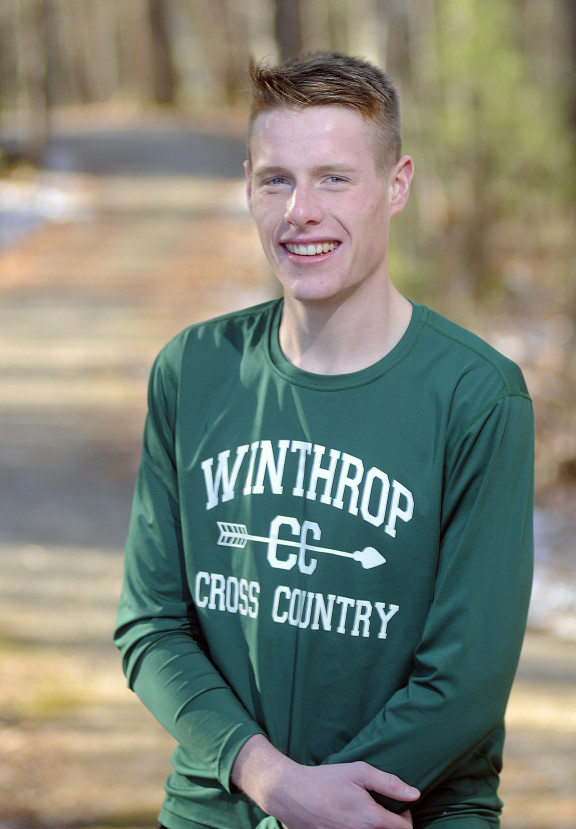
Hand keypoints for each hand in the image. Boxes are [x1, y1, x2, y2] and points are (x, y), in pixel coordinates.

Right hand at [231, 735, 418, 828]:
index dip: (406, 816)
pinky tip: (350, 819)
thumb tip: (415, 794)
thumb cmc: (326, 780)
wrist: (292, 793)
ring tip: (365, 814)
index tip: (398, 806)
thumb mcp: (359, 772)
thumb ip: (389, 783)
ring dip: (375, 828)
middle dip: (391, 825)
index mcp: (372, 820)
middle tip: (383, 810)